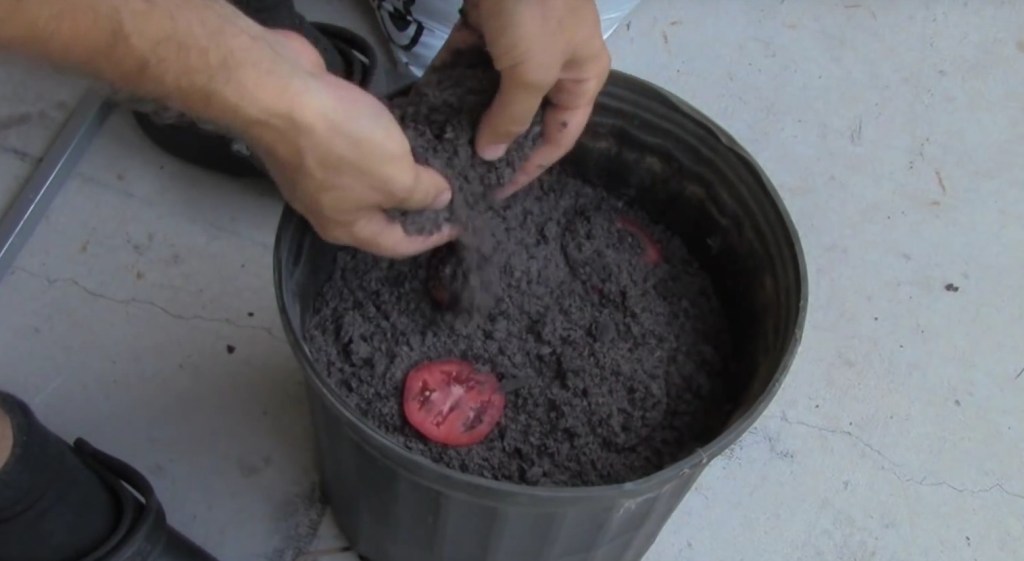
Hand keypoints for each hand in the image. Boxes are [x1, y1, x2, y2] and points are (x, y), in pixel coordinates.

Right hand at [243, 31, 456, 257]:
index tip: (460, 222)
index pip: (398, 245)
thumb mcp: (395, 174)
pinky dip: (375, 147)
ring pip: (366, 181)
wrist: (278, 91)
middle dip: (414, 204)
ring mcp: (314, 172)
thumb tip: (439, 199)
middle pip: (380, 214)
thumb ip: (422, 192)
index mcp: (347, 228)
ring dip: (394, 172)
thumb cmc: (339, 142)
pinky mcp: (310, 138)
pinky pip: (352, 151)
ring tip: (428, 158)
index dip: (432, 236)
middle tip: (449, 187)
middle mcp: (328, 207)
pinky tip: (395, 131)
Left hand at [460, 0, 610, 194]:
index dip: (530, 168)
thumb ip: (512, 116)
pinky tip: (429, 102)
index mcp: (581, 78)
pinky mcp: (490, 25)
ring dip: (470, 113)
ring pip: (494, 91)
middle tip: (465, 171)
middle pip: (525, 117)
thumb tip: (491, 154)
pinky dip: (452, 79)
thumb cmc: (535, 9)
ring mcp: (520, 43)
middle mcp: (555, 64)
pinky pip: (469, 61)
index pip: (559, 138)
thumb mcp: (531, 70)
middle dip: (497, 141)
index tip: (498, 193)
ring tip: (443, 143)